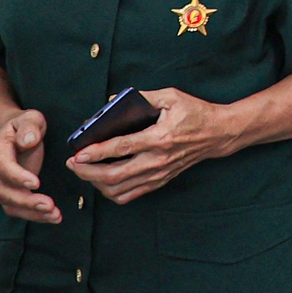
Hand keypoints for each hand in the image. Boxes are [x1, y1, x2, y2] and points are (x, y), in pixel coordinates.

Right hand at [0, 110, 57, 223]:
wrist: (15, 134)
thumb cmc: (24, 126)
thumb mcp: (30, 119)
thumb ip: (29, 127)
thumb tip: (28, 141)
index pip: (3, 166)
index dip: (17, 176)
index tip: (36, 183)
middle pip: (6, 191)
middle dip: (27, 201)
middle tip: (49, 205)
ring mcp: (1, 184)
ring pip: (11, 204)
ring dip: (32, 212)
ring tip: (55, 215)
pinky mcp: (11, 193)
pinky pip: (18, 209)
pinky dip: (34, 215)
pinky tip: (53, 217)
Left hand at [70, 87, 230, 205]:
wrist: (218, 133)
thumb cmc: (195, 112)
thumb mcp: (172, 96)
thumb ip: (143, 97)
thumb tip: (111, 101)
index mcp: (160, 138)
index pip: (121, 148)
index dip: (96, 152)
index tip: (77, 153)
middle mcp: (158, 160)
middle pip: (114, 175)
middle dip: (87, 171)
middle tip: (73, 163)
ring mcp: (158, 174)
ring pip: (118, 189)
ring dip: (95, 183)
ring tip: (84, 171)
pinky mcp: (160, 181)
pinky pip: (129, 195)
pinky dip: (110, 192)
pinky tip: (102, 182)